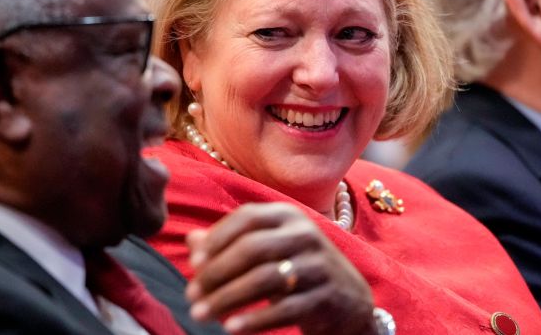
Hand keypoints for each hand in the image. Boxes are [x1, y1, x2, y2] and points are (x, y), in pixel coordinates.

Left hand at [185, 202, 378, 334]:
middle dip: (216, 273)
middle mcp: (304, 234)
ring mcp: (318, 265)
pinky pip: (285, 309)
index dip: (217, 239)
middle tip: (191, 295)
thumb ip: (230, 242)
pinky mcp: (326, 297)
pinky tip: (231, 328)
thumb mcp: (267, 248)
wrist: (349, 298)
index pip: (247, 218)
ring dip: (227, 298)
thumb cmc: (295, 267)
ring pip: (265, 279)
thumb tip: (192, 242)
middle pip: (252, 249)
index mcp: (287, 216)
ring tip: (200, 314)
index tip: (194, 263)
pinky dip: (255, 320)